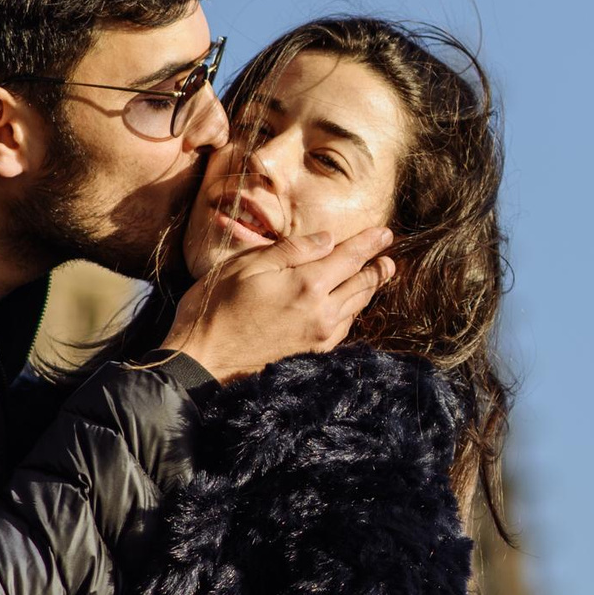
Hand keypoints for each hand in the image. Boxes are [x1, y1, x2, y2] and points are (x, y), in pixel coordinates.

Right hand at [160, 225, 395, 381]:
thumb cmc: (216, 307)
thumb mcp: (247, 266)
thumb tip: (328, 239)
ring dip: (369, 289)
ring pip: (356, 307)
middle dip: (378, 267)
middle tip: (390, 257)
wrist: (203, 361)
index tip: (385, 233)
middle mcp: (322, 311)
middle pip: (361, 284)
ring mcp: (320, 335)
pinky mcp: (313, 352)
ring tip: (379, 276)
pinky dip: (353, 311)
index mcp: (308, 284)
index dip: (369, 243)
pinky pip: (344, 327)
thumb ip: (291, 251)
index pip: (350, 257)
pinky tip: (351, 306)